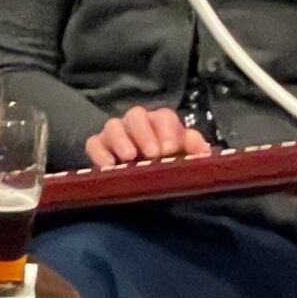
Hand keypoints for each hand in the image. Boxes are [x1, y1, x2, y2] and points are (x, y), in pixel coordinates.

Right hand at [84, 107, 212, 168]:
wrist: (141, 182)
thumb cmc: (167, 166)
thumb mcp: (185, 158)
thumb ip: (196, 151)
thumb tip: (202, 151)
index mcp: (161, 124)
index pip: (164, 117)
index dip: (167, 131)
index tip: (170, 150)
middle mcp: (137, 124)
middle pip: (137, 115)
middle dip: (145, 133)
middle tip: (153, 154)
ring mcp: (115, 134)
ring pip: (113, 125)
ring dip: (121, 139)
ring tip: (129, 157)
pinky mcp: (98, 147)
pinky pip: (93, 143)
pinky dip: (99, 153)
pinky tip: (108, 166)